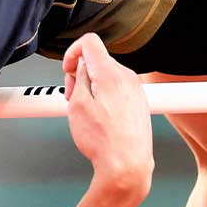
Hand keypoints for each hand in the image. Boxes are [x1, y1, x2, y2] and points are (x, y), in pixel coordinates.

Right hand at [62, 33, 152, 197]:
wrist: (127, 165)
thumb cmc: (103, 141)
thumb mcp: (77, 105)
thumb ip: (79, 77)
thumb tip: (81, 66)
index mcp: (111, 74)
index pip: (90, 41)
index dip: (72, 52)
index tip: (68, 70)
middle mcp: (127, 78)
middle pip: (98, 60)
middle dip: (81, 73)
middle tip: (72, 97)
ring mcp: (136, 90)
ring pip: (108, 75)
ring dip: (92, 86)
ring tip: (85, 110)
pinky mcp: (139, 102)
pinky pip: (118, 88)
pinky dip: (105, 95)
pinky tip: (99, 116)